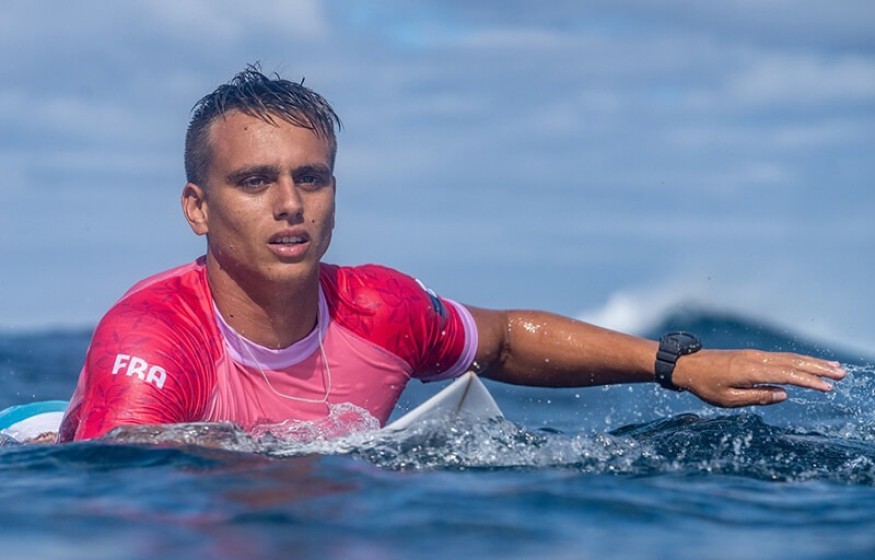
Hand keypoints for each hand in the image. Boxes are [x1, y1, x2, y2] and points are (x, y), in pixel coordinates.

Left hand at [672, 349, 846, 406]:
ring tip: (834, 368)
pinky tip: (810, 365)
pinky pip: (781, 357)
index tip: (827, 387)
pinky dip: (799, 360)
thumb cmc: (705, 385)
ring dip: (813, 362)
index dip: (808, 381)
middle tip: (842, 374)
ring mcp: (755, 355)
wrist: (687, 365)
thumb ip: (757, 397)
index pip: (787, 375)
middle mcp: (756, 359)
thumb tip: (784, 395)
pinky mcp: (753, 356)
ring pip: (789, 358)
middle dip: (819, 368)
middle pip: (793, 362)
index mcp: (751, 370)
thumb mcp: (728, 399)